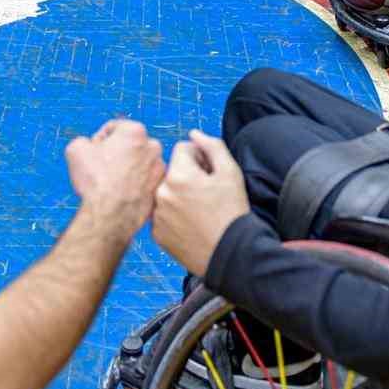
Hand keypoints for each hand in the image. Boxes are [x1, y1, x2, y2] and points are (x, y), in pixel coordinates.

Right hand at [65, 118, 165, 238]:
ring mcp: (159, 169)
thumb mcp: (75, 149)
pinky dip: (134, 185)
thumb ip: (84, 140)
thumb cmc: (95, 181)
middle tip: (101, 168)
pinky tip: (120, 194)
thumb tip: (88, 146)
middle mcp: (153, 147)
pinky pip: (144, 181)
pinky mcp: (160, 189)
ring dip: (126, 169)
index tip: (93, 153)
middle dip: (116, 153)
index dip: (99, 140)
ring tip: (111, 183)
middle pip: (129, 145)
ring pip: (138, 163)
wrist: (109, 215)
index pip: (114, 128)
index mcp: (135, 131)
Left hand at [152, 130, 251, 277]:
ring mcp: (156, 216)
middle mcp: (161, 194)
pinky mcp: (156, 234)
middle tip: (207, 193)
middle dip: (188, 175)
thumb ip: (212, 146)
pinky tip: (191, 224)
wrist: (231, 255)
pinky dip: (173, 215)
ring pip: (166, 192)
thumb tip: (193, 134)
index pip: (182, 149)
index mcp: (178, 175)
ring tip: (200, 210)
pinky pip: (162, 213)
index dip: (200, 158)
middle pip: (173, 170)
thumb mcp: (230, 172)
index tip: (211, 173)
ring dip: (179, 194)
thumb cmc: (232, 212)